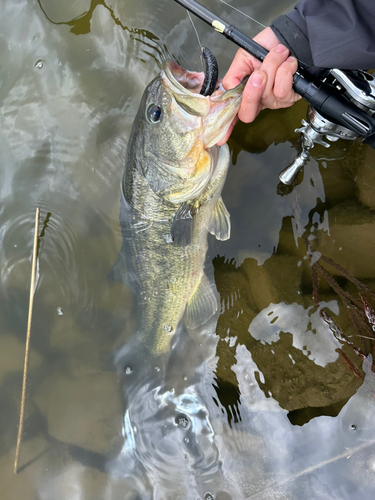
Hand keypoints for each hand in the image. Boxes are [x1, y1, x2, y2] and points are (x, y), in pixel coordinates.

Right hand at [218, 27, 300, 144]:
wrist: (288, 36)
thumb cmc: (266, 47)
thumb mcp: (243, 58)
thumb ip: (233, 76)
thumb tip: (228, 90)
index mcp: (245, 94)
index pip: (233, 115)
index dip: (226, 128)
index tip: (221, 139)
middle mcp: (259, 102)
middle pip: (248, 113)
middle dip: (252, 92)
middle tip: (259, 73)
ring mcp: (274, 102)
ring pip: (267, 95)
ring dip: (272, 68)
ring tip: (278, 54)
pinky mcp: (290, 97)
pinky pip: (283, 90)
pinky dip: (285, 70)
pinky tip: (289, 62)